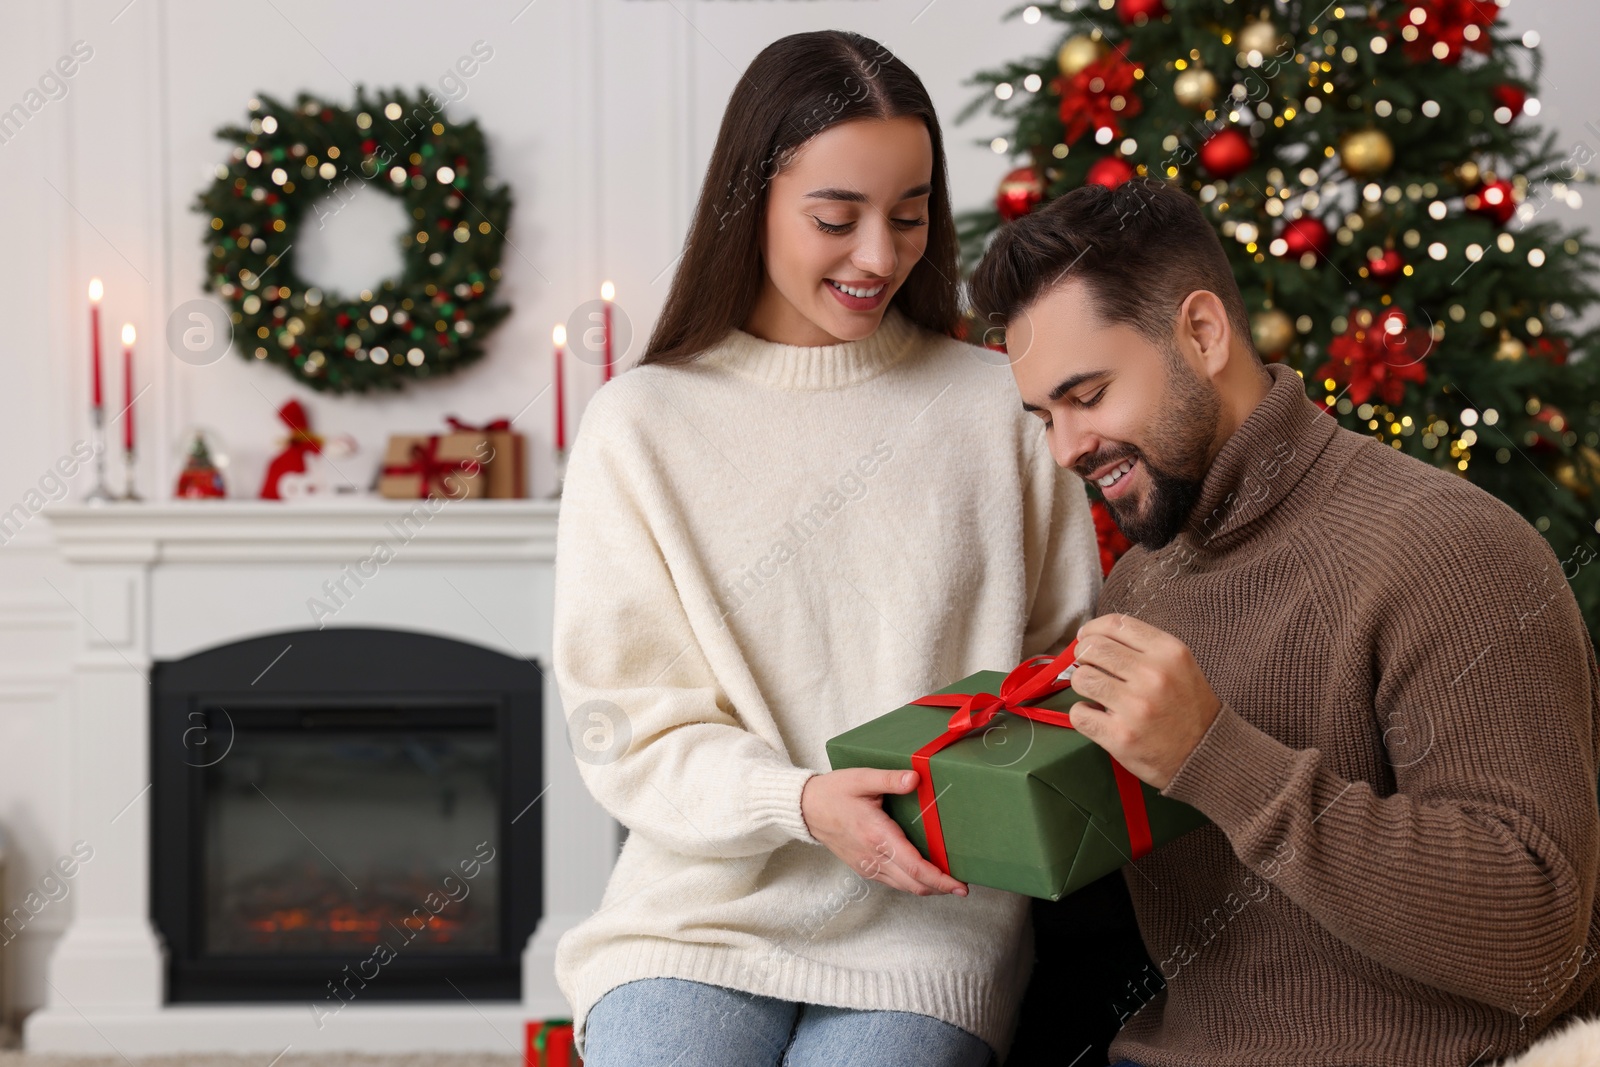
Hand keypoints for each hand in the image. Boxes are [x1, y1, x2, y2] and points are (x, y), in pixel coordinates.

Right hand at [801, 768, 968, 896]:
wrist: (806, 809)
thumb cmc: (833, 792)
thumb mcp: (861, 778)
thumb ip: (890, 779)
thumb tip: (915, 778)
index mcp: (877, 835)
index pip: (915, 867)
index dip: (941, 879)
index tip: (960, 885)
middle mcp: (873, 856)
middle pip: (914, 885)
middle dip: (940, 889)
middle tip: (962, 886)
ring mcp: (867, 865)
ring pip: (904, 887)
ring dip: (927, 888)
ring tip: (947, 882)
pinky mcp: (863, 867)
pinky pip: (892, 883)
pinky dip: (911, 884)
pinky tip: (921, 876)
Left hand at [1068, 613, 1220, 789]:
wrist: (1205, 754)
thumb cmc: (1186, 706)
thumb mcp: (1178, 665)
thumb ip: (1142, 648)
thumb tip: (1092, 638)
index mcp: (1169, 652)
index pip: (1115, 624)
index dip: (1092, 629)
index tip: (1086, 638)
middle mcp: (1153, 675)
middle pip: (1093, 647)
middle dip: (1083, 655)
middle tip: (1089, 667)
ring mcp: (1136, 707)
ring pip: (1081, 678)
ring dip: (1082, 684)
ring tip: (1095, 693)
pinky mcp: (1121, 736)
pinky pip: (1079, 714)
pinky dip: (1082, 714)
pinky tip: (1098, 716)